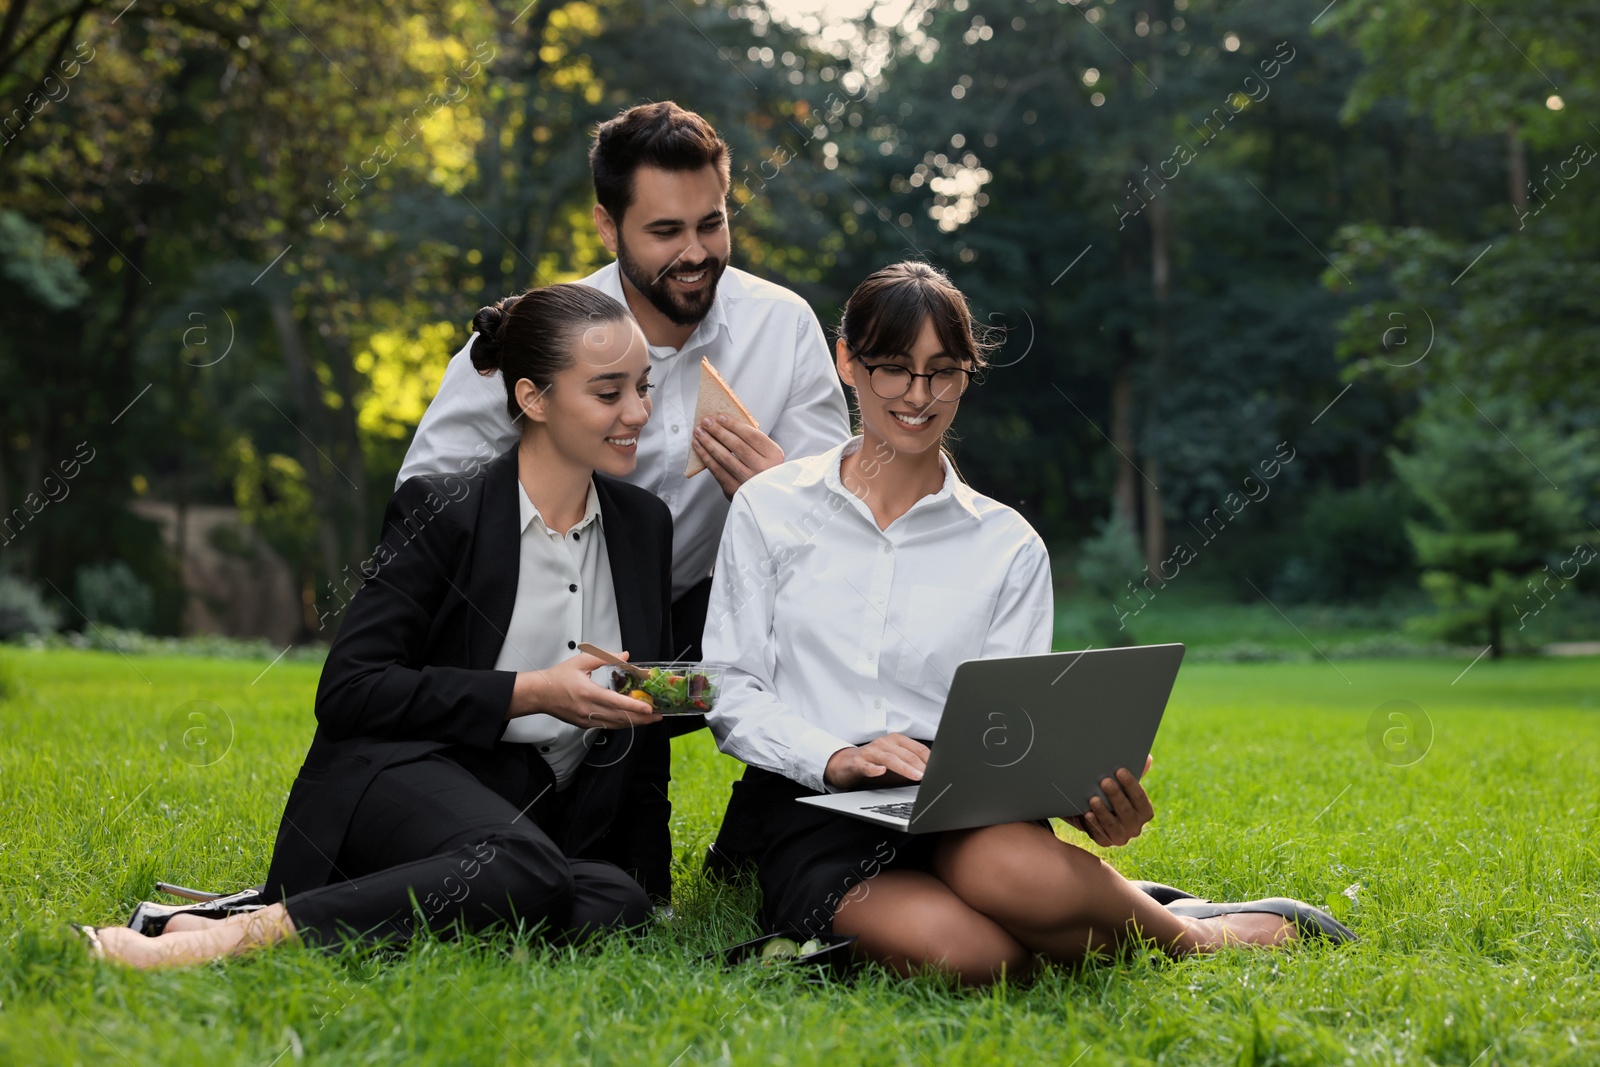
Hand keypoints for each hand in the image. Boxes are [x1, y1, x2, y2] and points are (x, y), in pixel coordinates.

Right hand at [509, 651, 660, 729]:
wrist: (540, 694)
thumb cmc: (558, 678)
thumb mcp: (581, 662)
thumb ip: (605, 658)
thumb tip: (624, 656)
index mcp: (588, 693)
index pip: (616, 703)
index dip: (634, 707)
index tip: (649, 708)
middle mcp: (588, 710)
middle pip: (620, 718)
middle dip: (641, 718)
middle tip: (657, 715)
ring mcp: (587, 720)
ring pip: (615, 725)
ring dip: (634, 723)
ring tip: (649, 719)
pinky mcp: (585, 725)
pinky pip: (607, 726)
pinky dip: (621, 724)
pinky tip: (631, 720)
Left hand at [692, 415, 784, 499]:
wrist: (766, 497)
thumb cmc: (765, 470)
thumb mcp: (768, 454)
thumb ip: (753, 442)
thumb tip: (727, 424)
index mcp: (774, 456)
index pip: (752, 436)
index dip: (734, 425)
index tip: (721, 417)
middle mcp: (762, 468)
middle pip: (737, 445)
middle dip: (718, 431)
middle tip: (706, 421)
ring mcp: (748, 480)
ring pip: (724, 457)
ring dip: (709, 442)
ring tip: (699, 432)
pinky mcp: (735, 490)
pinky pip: (717, 471)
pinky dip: (706, 457)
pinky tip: (699, 447)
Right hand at [823, 733, 928, 791]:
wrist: (846, 764)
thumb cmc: (874, 763)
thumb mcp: (895, 764)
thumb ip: (911, 767)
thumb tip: (930, 776)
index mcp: (896, 740)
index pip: (917, 748)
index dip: (929, 759)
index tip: (939, 769)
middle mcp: (884, 743)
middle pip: (906, 754)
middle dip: (921, 765)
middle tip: (932, 776)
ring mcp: (871, 751)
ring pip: (890, 759)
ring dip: (905, 768)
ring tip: (916, 776)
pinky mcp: (858, 762)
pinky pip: (866, 765)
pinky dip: (874, 769)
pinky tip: (880, 772)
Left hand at [1065, 754, 1154, 846]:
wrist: (1099, 815)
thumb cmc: (1114, 796)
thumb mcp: (1124, 786)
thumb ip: (1136, 773)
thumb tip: (1148, 758)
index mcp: (1144, 812)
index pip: (1140, 798)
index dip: (1131, 784)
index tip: (1119, 770)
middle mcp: (1136, 827)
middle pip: (1126, 811)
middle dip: (1116, 796)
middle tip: (1105, 781)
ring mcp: (1121, 837)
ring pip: (1112, 824)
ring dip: (1103, 811)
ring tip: (1093, 798)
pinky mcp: (1105, 842)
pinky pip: (1099, 834)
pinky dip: (1092, 824)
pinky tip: (1086, 814)